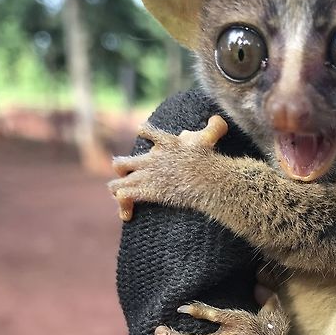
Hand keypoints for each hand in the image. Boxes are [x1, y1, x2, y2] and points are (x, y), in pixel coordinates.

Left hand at [109, 114, 228, 220]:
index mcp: (164, 143)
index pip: (146, 131)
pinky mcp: (148, 190)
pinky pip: (124, 196)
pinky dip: (123, 205)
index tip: (142, 133)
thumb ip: (213, 128)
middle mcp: (151, 159)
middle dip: (121, 170)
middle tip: (126, 176)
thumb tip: (217, 119)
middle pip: (122, 163)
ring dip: (118, 190)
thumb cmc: (207, 160)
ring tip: (122, 198)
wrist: (205, 179)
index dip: (143, 132)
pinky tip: (127, 215)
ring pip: (118, 182)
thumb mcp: (210, 139)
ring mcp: (147, 175)